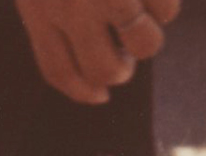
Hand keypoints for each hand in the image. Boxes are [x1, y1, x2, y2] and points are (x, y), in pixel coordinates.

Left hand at [15, 0, 179, 104]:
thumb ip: (51, 7)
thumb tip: (83, 55)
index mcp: (38, 6)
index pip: (59, 70)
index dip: (81, 91)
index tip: (99, 97)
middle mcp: (73, 7)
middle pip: (104, 69)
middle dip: (119, 71)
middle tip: (124, 60)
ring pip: (144, 46)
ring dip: (147, 40)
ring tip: (143, 19)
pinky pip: (166, 12)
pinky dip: (165, 6)